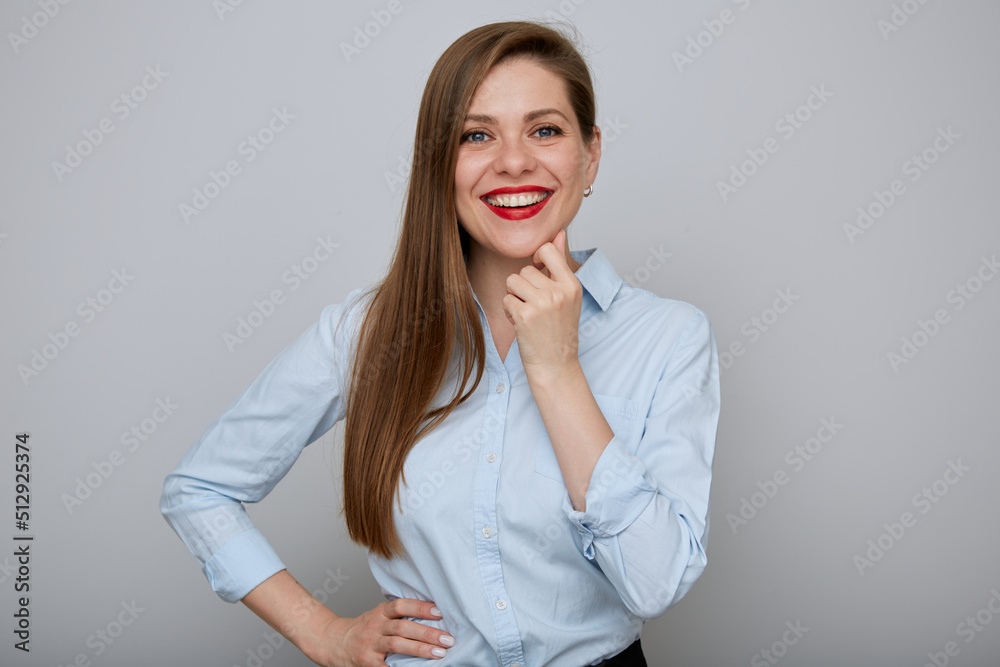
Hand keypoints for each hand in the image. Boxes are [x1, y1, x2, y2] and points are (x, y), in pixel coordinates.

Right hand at [314, 598, 453, 665]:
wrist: (331, 642)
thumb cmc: (362, 629)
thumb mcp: (377, 616)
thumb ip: (398, 615)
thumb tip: (432, 615)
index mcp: (379, 613)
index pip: (401, 605)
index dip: (420, 607)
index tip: (439, 612)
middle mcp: (375, 627)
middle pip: (403, 627)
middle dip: (427, 632)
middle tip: (447, 638)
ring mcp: (370, 645)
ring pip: (397, 644)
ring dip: (421, 649)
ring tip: (439, 652)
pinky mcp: (368, 663)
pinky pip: (387, 666)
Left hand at [502, 228, 582, 383]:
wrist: (556, 365)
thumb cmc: (559, 330)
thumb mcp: (567, 295)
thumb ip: (560, 263)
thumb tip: (558, 232)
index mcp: (572, 284)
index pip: (547, 249)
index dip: (537, 258)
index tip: (538, 272)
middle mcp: (559, 291)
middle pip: (525, 269)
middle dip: (523, 286)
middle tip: (535, 307)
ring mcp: (542, 303)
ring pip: (512, 281)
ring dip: (514, 297)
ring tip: (527, 313)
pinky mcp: (524, 315)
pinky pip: (506, 299)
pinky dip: (510, 312)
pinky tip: (522, 324)